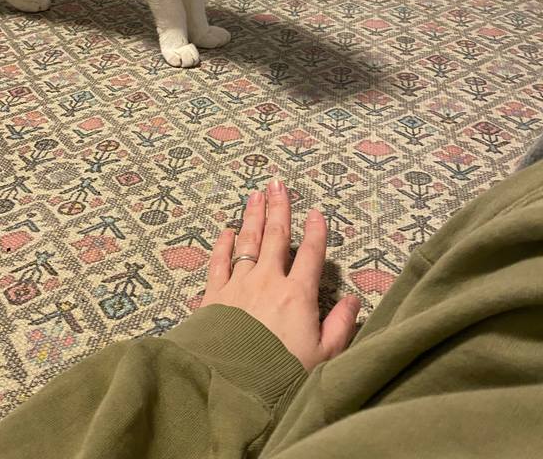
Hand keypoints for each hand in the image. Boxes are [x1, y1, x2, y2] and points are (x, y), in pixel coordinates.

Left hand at [200, 179, 359, 371]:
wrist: (232, 385)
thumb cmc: (281, 373)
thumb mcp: (323, 356)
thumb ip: (341, 326)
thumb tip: (353, 301)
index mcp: (297, 295)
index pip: (311, 255)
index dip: (316, 232)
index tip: (317, 212)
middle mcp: (268, 281)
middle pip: (276, 237)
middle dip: (279, 208)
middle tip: (277, 184)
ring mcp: (239, 284)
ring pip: (248, 241)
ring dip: (252, 216)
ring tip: (255, 195)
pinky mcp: (215, 294)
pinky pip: (219, 261)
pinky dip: (223, 243)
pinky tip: (227, 230)